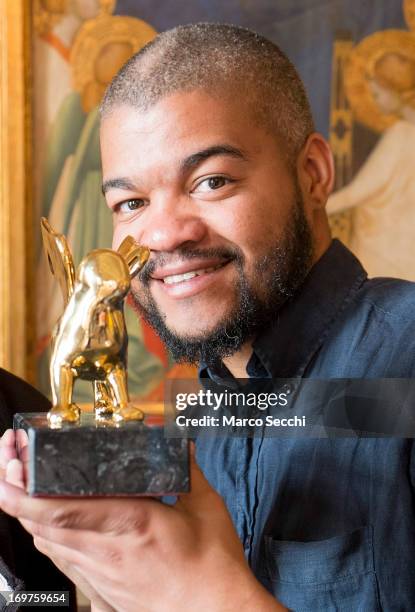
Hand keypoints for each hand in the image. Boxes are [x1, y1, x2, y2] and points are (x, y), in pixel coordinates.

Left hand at [0, 442, 284, 611]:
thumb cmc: (210, 567)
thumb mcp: (205, 506)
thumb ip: (187, 470)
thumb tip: (180, 445)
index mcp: (129, 522)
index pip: (59, 510)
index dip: (24, 490)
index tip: (11, 463)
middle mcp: (104, 550)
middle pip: (39, 524)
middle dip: (13, 492)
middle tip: (9, 463)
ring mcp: (99, 572)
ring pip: (45, 542)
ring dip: (26, 513)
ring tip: (23, 485)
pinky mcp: (101, 587)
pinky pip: (60, 559)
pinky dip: (44, 536)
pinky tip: (47, 523)